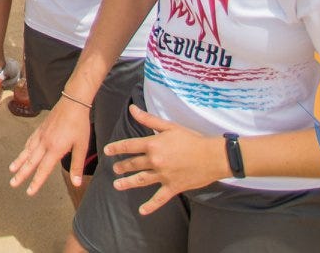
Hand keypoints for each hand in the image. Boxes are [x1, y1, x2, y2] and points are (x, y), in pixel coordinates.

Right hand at [8, 92, 92, 192]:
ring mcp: (41, 135)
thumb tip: (76, 183)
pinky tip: (24, 151)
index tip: (29, 192)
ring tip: (11, 169)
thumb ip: (77, 165)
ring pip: (27, 151)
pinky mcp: (41, 128)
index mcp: (55, 149)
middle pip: (31, 162)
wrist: (73, 102)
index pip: (43, 170)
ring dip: (19, 161)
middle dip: (21, 174)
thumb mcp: (82, 146)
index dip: (36, 182)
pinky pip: (30, 141)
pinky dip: (25, 148)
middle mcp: (45, 143)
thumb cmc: (79, 124)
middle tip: (12, 183)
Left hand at [105, 105, 226, 213]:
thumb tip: (132, 109)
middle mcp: (155, 161)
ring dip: (128, 183)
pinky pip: (159, 198)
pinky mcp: (173, 187)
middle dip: (122, 166)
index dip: (116, 148)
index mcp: (153, 145)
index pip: (129, 146)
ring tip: (117, 185)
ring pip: (141, 180)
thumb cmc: (192, 139)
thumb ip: (148, 119)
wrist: (212, 156)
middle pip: (133, 164)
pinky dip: (150, 206)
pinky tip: (141, 211)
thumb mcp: (169, 126)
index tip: (107, 151)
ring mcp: (163, 176)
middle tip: (115, 169)